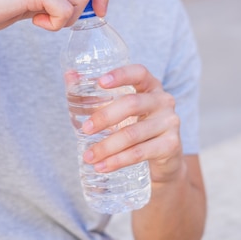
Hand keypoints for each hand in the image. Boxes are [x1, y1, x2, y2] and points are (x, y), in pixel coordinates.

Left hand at [81, 64, 184, 183]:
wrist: (165, 157)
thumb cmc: (137, 125)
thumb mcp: (121, 108)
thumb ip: (96, 93)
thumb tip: (69, 76)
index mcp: (150, 85)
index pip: (139, 72)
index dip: (120, 75)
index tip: (100, 82)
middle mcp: (163, 100)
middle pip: (132, 104)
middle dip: (104, 117)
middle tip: (85, 130)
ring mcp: (170, 122)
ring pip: (133, 133)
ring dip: (107, 146)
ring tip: (89, 156)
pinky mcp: (171, 145)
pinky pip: (140, 153)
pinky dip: (118, 161)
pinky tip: (103, 166)